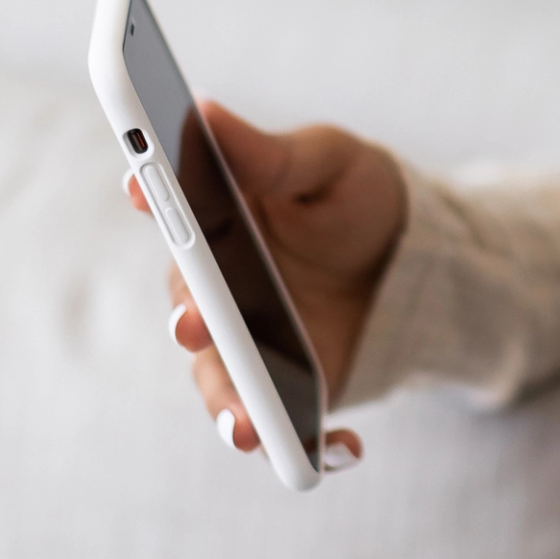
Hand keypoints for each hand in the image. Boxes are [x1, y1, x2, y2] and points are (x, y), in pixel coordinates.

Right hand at [127, 102, 405, 466]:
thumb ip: (270, 154)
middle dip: (189, 320)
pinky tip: (343, 450)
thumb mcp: (328, 163)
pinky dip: (307, 446)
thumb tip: (203, 109)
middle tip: (193, 322)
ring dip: (228, 407)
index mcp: (219, 228)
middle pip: (190, 311)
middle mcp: (221, 292)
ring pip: (222, 384)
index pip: (173, 215)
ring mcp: (251, 346)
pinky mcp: (288, 389)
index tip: (142, 188)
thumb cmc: (361, 199)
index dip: (153, 199)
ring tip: (248, 426)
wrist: (416, 259)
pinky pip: (284, 427)